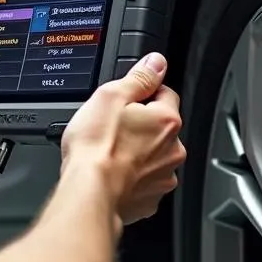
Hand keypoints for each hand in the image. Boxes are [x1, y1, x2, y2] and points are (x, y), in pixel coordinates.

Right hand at [61, 52, 184, 225]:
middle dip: (139, 124)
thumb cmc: (96, 148)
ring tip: (109, 152)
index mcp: (167, 121)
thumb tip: (157, 63)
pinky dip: (131, 176)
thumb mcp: (111, 96)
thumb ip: (139, 77)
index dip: (143, 92)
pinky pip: (144, 181)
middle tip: (112, 127)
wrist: (88, 193)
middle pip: (159, 126)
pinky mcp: (150, 199)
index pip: (165, 93)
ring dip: (136, 151)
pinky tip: (111, 172)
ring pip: (153, 155)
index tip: (125, 100)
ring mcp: (163, 177)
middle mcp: (172, 150)